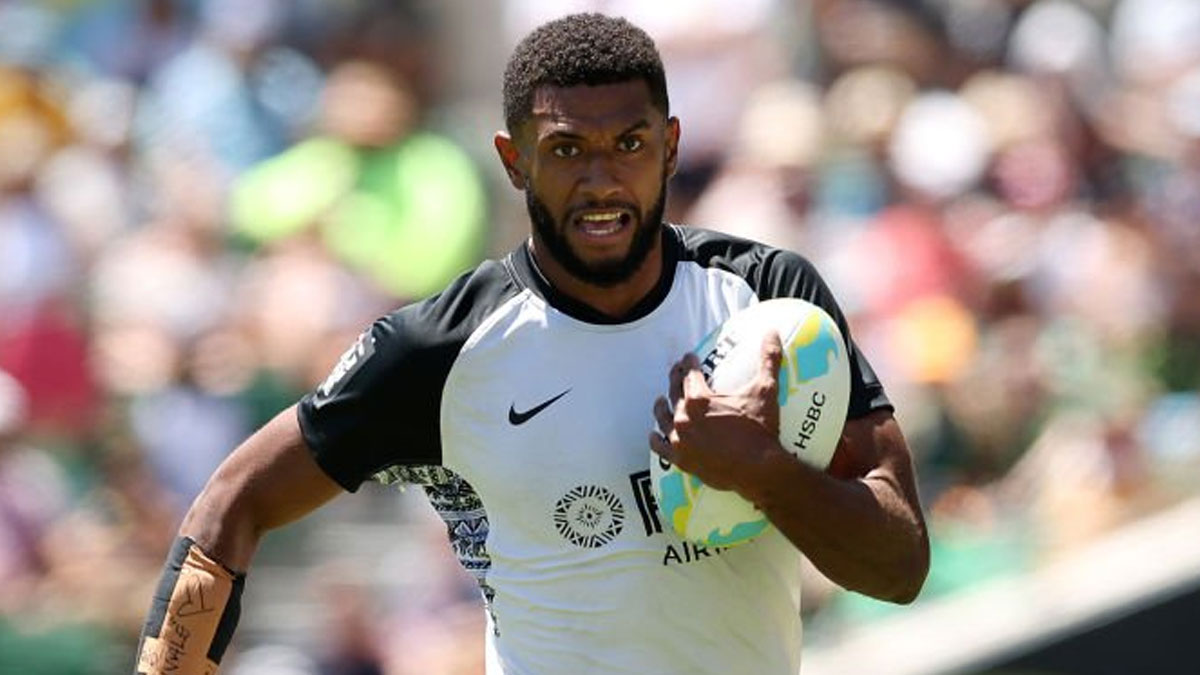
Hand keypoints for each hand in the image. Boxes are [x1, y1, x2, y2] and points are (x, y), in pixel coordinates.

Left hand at [649, 331, 788, 494]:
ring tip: (660, 400)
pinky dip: (656, 440)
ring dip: (661, 407)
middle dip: (674, 379)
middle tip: (676, 371)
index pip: (689, 374)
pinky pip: (661, 448)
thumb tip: (773, 332)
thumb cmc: (760, 430)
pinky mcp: (682, 460)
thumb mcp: (765, 391)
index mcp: (699, 398)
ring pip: (663, 418)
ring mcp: (680, 440)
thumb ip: (768, 360)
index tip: (688, 357)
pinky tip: (653, 435)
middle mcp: (684, 417)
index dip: (688, 363)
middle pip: (673, 393)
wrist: (759, 469)